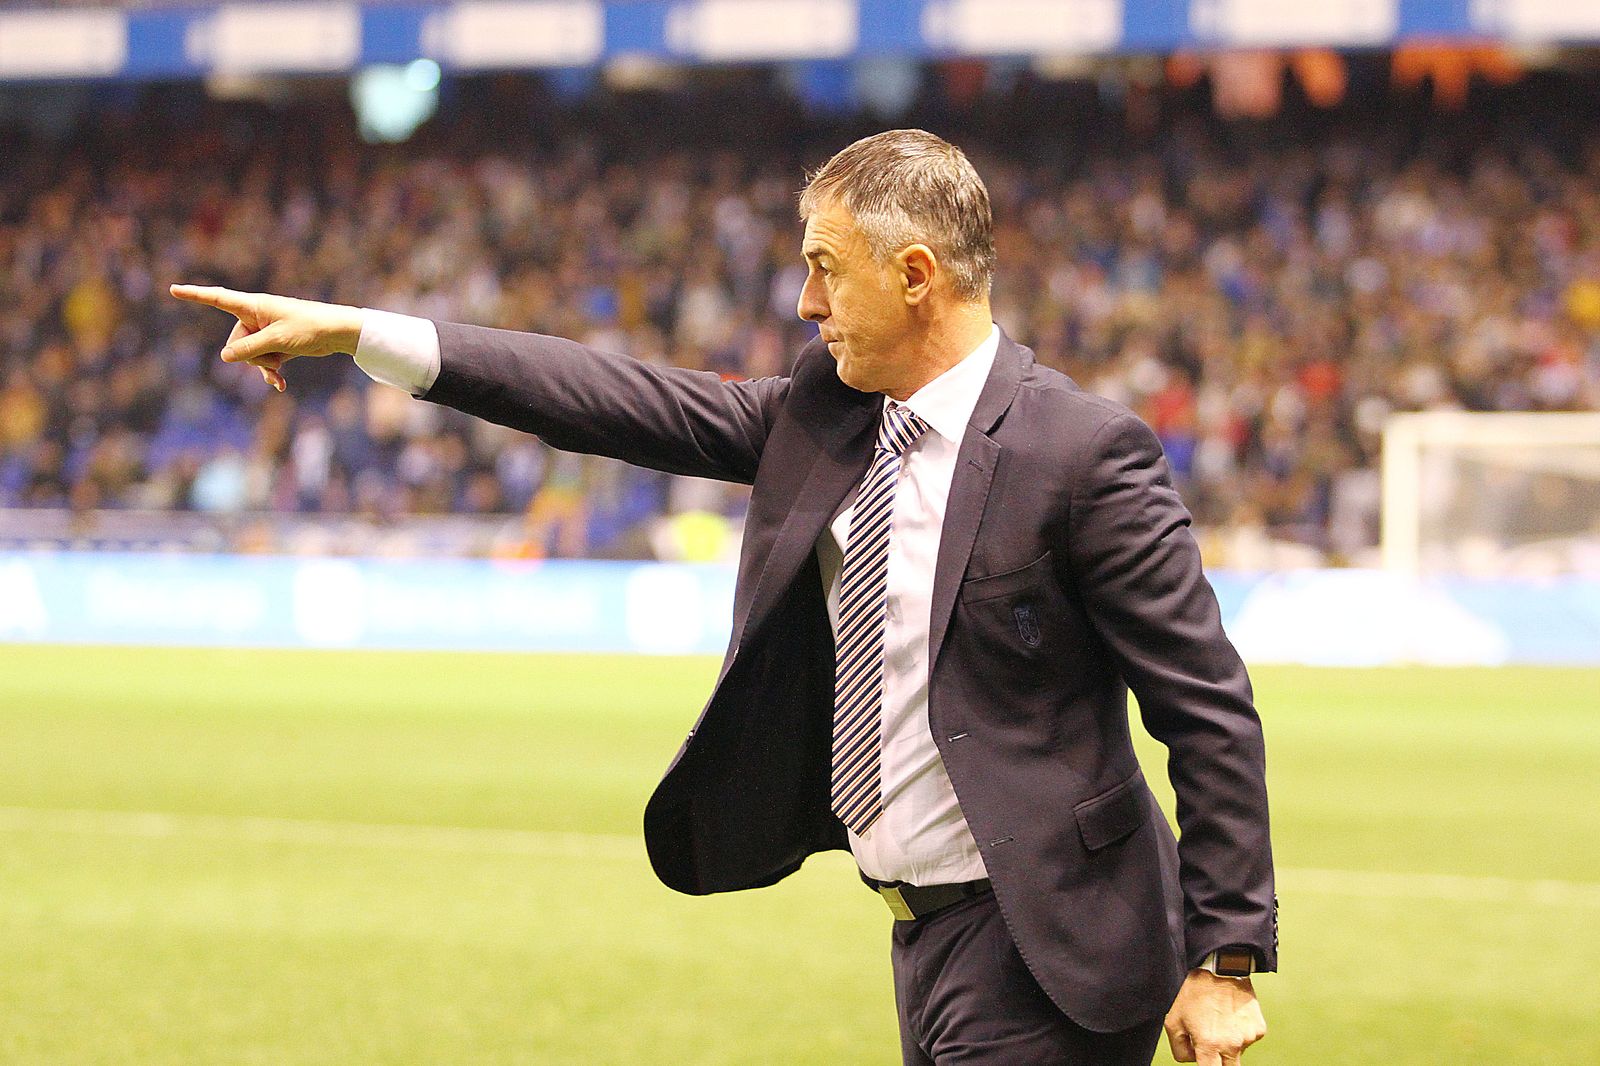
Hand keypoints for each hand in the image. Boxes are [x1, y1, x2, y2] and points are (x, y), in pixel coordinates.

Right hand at [169, 284, 364, 391]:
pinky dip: (271, 372)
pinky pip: (263, 362)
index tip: (173, 289)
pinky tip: (280, 385)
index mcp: (253, 305)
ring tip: (283, 363)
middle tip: (275, 351)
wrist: (336, 333)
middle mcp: (255, 317)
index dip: (195, 295)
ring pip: (249, 355)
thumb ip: (249, 348)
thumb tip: (224, 356)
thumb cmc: (309, 327)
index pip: (218, 299)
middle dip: (251, 354)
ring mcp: (265, 332)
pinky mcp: (276, 345)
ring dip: (264, 364)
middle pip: (236, 342)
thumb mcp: (277, 340)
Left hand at [1163, 970, 1265, 1064]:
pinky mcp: (1259, 1028)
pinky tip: (1232, 1015)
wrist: (1220, 968)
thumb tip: (1195, 1059)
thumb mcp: (1173, 1020)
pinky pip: (1248, 1038)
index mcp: (1209, 1045)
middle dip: (1220, 1062)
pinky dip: (1240, 1032)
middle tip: (1212, 1044)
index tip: (1207, 1062)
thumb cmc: (1193, 993)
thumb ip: (1181, 1049)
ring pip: (1238, 1052)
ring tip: (1219, 1020)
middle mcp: (1232, 1044)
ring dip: (1229, 1044)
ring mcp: (1248, 1037)